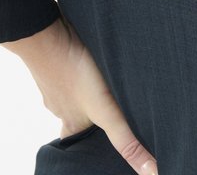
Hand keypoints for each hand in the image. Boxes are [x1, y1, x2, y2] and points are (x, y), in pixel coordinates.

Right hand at [2, 15, 158, 173]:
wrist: (46, 36)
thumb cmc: (75, 73)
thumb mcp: (107, 111)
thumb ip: (125, 139)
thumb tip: (150, 172)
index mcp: (71, 124)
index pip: (77, 143)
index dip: (90, 143)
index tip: (101, 140)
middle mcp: (60, 106)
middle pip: (76, 116)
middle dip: (91, 112)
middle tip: (109, 104)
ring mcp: (54, 82)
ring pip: (72, 90)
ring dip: (86, 87)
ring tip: (105, 78)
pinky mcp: (53, 58)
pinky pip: (66, 66)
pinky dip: (77, 64)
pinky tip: (89, 54)